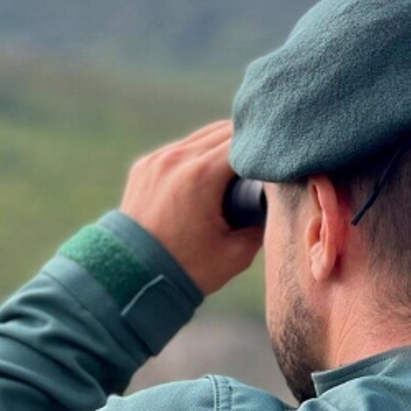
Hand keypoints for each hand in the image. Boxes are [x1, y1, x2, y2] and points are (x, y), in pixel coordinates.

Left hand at [118, 120, 262, 296]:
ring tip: (239, 169)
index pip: (245, 142)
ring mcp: (157, 159)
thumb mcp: (236, 253)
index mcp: (201, 175)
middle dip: (248, 146)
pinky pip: (180, 149)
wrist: (132, 279)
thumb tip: (274, 203)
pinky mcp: (145, 166)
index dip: (266, 151)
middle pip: (225, 131)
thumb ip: (261, 223)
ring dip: (223, 147)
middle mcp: (176, 159)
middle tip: (263, 166)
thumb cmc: (187, 270)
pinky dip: (198, 155)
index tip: (278, 163)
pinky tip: (209, 175)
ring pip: (202, 136)